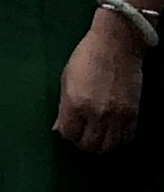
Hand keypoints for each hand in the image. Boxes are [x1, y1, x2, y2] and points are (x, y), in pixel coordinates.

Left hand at [56, 7, 146, 153]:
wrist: (116, 45)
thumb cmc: (86, 58)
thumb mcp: (66, 81)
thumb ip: (62, 107)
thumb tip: (58, 127)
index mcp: (75, 104)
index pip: (69, 134)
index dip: (68, 134)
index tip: (70, 129)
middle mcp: (96, 113)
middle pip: (89, 145)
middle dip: (83, 143)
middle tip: (83, 135)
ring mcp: (117, 115)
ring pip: (109, 146)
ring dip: (101, 145)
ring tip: (98, 136)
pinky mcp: (134, 113)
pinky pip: (127, 138)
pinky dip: (119, 140)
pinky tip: (114, 133)